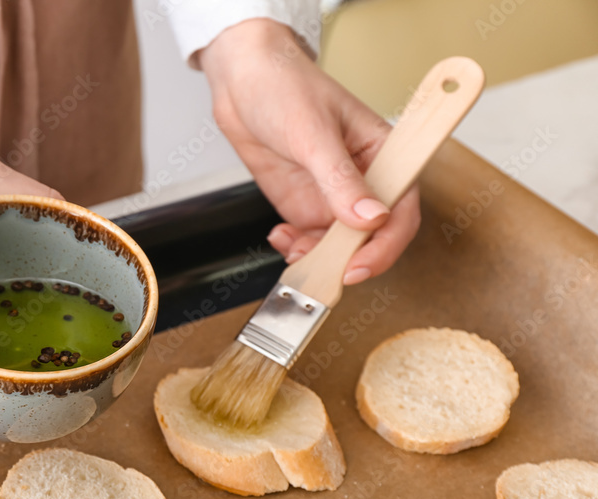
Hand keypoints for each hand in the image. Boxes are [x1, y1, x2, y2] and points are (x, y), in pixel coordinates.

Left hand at [201, 19, 420, 284]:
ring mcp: (332, 195)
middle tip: (320, 271)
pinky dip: (296, 249)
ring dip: (318, 258)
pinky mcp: (304, 203)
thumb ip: (339, 180)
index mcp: (383, 153)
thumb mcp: (313, 133)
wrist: (243, 80)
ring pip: (338, 246)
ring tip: (292, 250)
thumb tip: (369, 218)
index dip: (385, 245)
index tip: (358, 266)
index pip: (402, 210)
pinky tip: (281, 239)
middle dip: (347, 260)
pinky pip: (309, 240)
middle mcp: (362, 180)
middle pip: (372, 237)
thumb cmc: (285, 86)